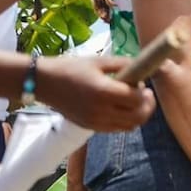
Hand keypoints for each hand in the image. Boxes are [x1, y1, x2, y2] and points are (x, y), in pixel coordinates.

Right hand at [38, 55, 155, 131]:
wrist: (43, 82)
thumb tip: (144, 68)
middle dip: (147, 106)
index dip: (145, 93)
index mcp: (104, 91)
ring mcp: (95, 122)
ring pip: (130, 126)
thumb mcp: (99, 61)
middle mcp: (101, 110)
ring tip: (136, 103)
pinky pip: (116, 129)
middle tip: (146, 96)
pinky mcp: (89, 127)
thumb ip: (124, 65)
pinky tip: (122, 110)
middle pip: (138, 116)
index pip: (137, 99)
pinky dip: (125, 122)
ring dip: (138, 116)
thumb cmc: (71, 68)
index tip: (144, 86)